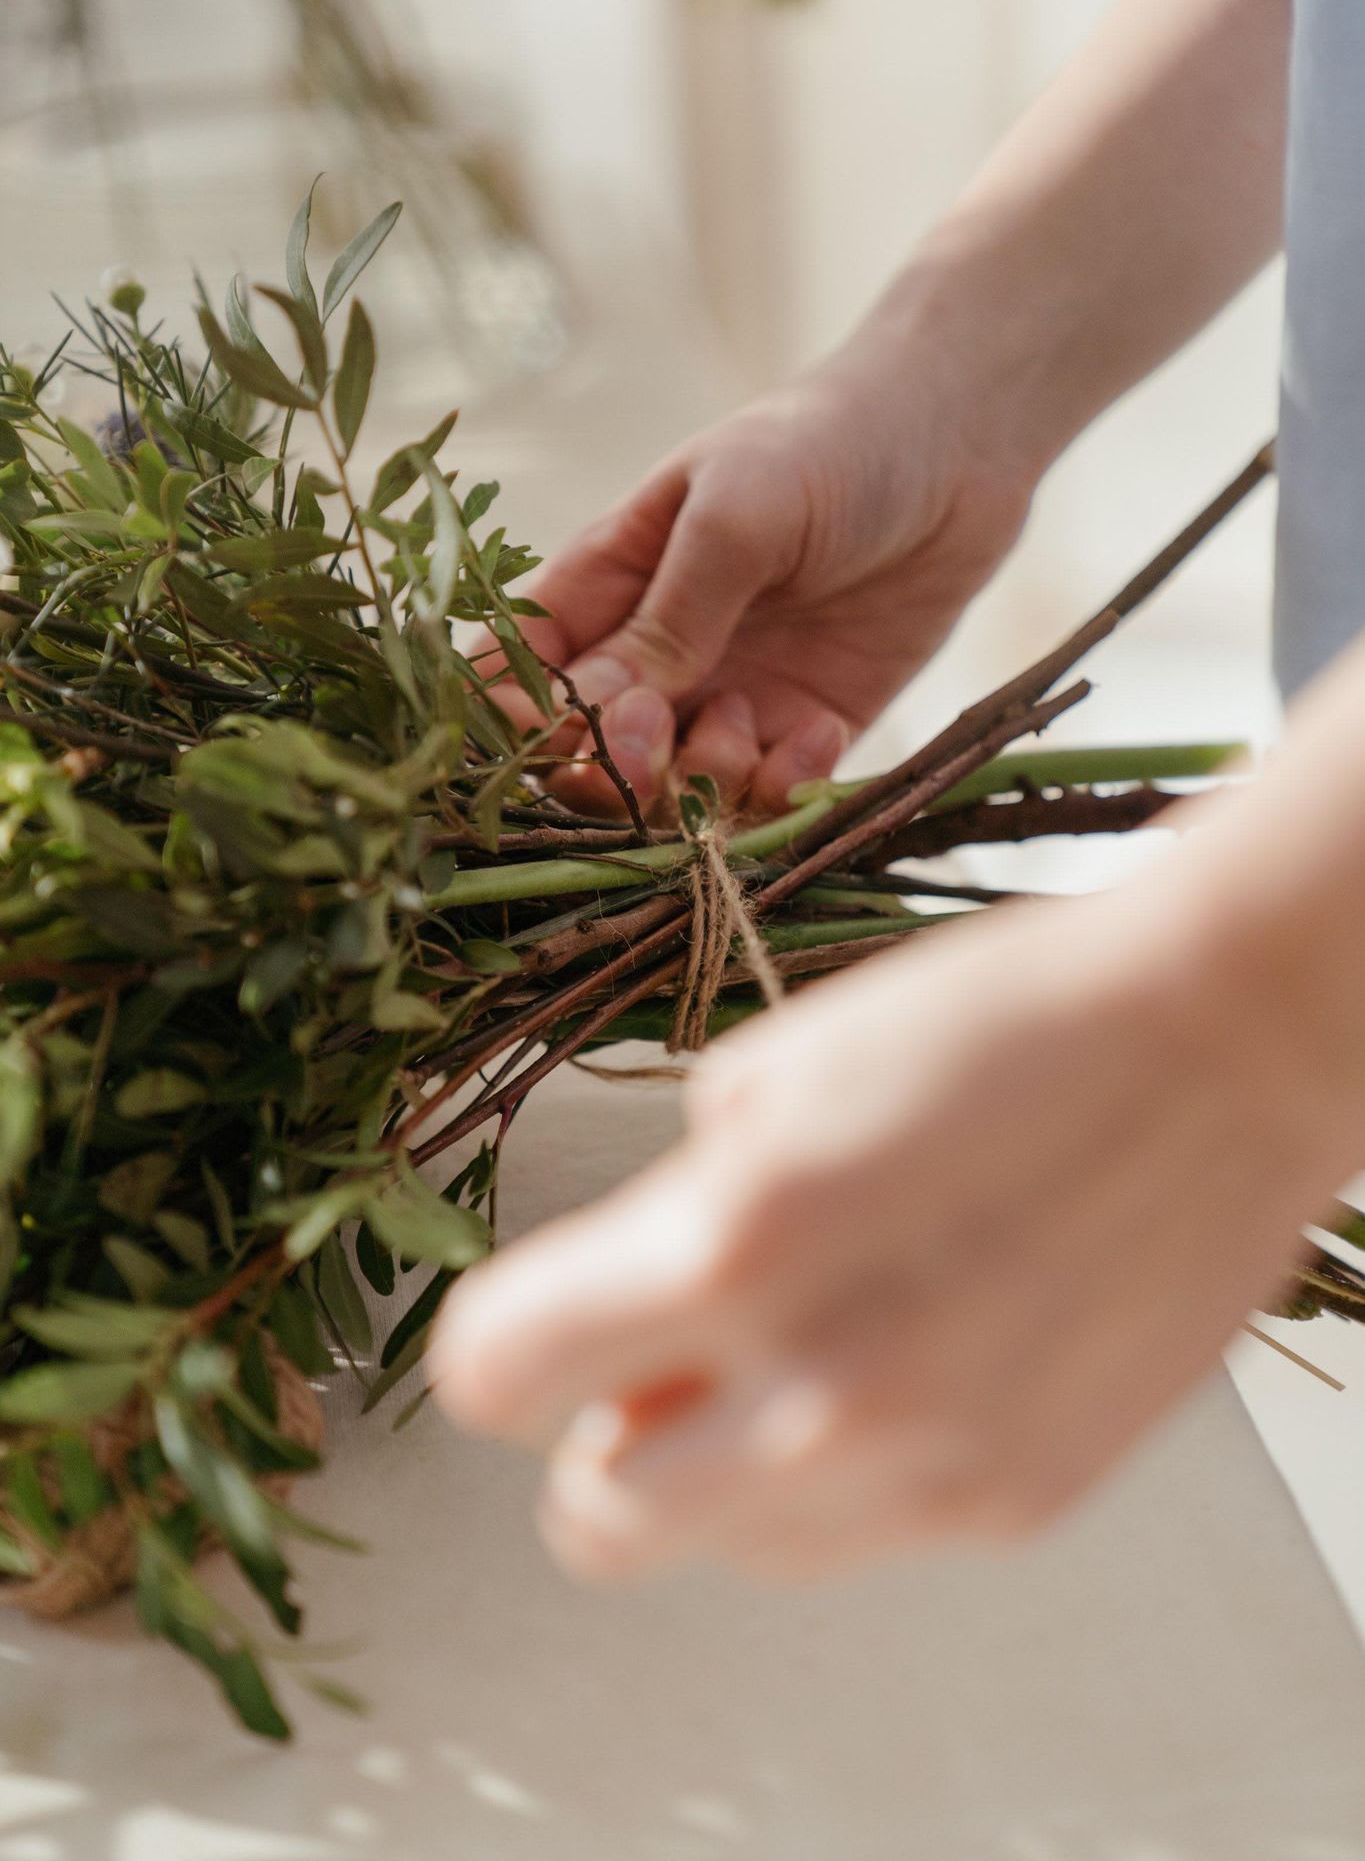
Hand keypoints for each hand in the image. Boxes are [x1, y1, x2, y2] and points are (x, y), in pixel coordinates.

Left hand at [429, 863, 1358, 1582]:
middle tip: (649, 1362)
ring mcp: (929, 1466)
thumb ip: (676, 1213)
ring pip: (724, 1548)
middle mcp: (823, 1389)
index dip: (502, 1342)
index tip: (534, 1321)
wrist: (1217, 1048)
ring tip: (801, 1345)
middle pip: (594, 1521)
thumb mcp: (781, 1072)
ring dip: (717, 1468)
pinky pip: (857, 1537)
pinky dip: (839, 1474)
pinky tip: (903, 1360)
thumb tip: (639, 1305)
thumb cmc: (999, 1021)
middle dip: (596, 1440)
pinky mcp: (1016, 1501)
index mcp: (738, 1242)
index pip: (500, 1375)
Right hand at [507, 316, 1037, 817]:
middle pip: (583, 757)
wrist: (960, 443)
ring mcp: (728, 695)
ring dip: (703, 782)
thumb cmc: (828, 445)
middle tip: (655, 749)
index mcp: (605, 587)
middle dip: (607, 774)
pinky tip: (820, 731)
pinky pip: (767, 799)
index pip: (514, 675)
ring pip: (673, 794)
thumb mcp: (736, 514)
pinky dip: (783, 787)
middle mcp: (655, 654)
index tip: (563, 729)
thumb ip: (669, 618)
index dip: (518, 722)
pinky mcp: (805, 728)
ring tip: (757, 721)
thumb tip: (598, 715)